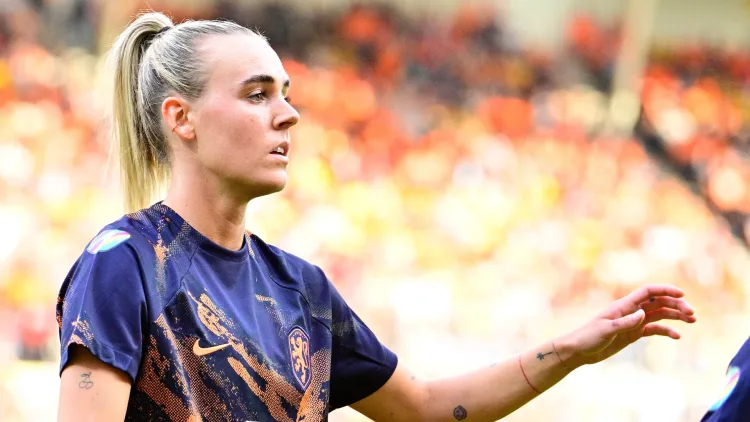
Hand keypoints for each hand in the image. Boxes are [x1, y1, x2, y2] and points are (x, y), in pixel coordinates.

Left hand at [558, 284, 696, 367]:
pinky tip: (677, 336)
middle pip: (658, 303)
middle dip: (676, 305)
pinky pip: (653, 329)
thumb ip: (624, 322)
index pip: (648, 292)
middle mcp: (631, 311)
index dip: (665, 290)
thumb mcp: (606, 330)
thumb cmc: (588, 337)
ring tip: (692, 320)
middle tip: (693, 314)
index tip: (682, 295)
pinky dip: (666, 331)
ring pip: (659, 315)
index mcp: (624, 305)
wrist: (579, 350)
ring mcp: (633, 322)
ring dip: (675, 316)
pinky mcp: (633, 334)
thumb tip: (643, 314)